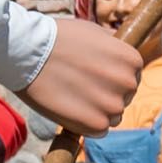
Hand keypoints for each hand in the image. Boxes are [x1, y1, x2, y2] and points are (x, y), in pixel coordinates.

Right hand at [25, 20, 146, 137]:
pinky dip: (85, 124)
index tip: (93, 77)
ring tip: (72, 97)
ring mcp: (114, 105)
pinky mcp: (96, 124)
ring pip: (112, 116)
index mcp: (132, 60)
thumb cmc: (58, 38)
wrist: (29, 50)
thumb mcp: (94, 32)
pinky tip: (69, 109)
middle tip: (80, 87)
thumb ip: (112, 44)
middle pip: (123, 98)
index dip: (111, 79)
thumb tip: (118, 46)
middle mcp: (128, 83)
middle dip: (105, 95)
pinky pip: (99, 130)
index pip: (131, 78)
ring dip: (96, 111)